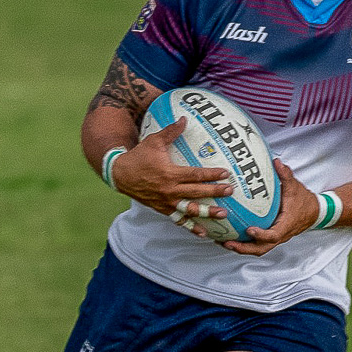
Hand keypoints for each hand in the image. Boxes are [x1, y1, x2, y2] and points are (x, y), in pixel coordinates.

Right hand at [112, 119, 233, 238]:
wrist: (120, 174)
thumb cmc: (139, 156)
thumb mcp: (154, 141)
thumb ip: (171, 131)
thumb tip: (184, 118)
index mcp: (170, 173)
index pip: (195, 175)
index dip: (211, 175)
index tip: (226, 174)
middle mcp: (169, 190)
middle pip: (196, 193)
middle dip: (215, 192)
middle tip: (230, 191)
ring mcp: (166, 202)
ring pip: (190, 210)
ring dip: (207, 213)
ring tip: (223, 215)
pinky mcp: (163, 209)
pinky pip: (179, 220)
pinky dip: (191, 227)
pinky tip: (204, 233)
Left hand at [220, 159, 319, 256]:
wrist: (315, 212)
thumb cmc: (304, 201)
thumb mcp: (295, 186)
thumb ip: (285, 175)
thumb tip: (276, 162)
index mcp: (286, 224)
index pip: (273, 235)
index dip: (261, 235)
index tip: (249, 230)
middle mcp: (281, 235)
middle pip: (262, 248)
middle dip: (244, 248)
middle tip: (228, 242)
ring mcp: (276, 238)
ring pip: (259, 249)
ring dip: (242, 248)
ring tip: (224, 242)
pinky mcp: (272, 237)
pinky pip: (259, 245)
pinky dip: (246, 244)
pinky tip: (232, 237)